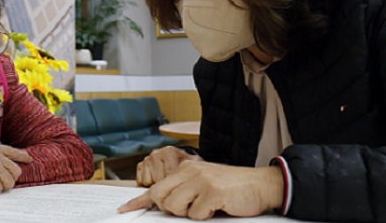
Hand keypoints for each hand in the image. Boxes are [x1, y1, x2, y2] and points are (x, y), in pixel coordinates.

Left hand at [120, 160, 283, 219]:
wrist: (261, 185)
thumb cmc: (232, 188)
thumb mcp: (204, 183)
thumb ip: (185, 190)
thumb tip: (164, 204)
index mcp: (186, 169)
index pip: (157, 186)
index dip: (139, 200)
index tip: (124, 209)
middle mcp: (190, 172)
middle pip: (161, 198)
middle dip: (170, 209)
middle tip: (190, 208)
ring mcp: (201, 181)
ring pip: (175, 207)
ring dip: (189, 214)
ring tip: (206, 207)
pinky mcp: (212, 192)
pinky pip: (196, 214)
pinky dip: (206, 217)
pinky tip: (217, 208)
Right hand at [136, 146, 201, 186]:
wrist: (182, 161)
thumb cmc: (188, 165)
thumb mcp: (194, 166)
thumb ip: (190, 171)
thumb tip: (187, 183)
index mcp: (169, 151)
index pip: (168, 175)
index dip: (175, 183)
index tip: (181, 183)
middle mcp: (156, 153)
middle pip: (158, 180)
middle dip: (166, 184)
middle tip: (173, 182)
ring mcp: (147, 160)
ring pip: (148, 182)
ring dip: (157, 184)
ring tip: (166, 180)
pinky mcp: (140, 166)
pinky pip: (141, 182)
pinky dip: (149, 184)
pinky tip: (157, 180)